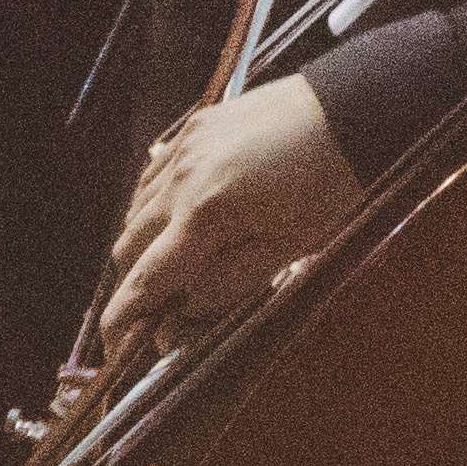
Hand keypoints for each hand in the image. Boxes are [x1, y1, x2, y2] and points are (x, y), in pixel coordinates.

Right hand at [95, 79, 362, 356]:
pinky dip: (152, 207)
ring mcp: (184, 146)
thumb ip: (227, 285)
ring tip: (170, 270)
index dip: (122, 322)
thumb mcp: (287, 248)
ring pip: (136, 209)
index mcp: (205, 214)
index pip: (147, 280)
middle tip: (153, 316)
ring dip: (141, 246)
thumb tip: (178, 318)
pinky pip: (153, 175)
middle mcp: (182, 177)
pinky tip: (175, 220)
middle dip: (132, 286)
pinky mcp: (195, 127)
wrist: (350, 110)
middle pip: (129, 245)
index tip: (116, 354)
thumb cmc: (329, 182)